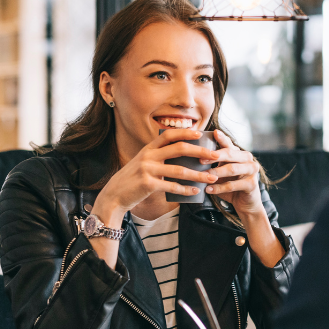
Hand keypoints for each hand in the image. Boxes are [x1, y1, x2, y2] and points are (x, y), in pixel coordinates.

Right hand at [92, 128, 218, 224]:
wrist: (114, 196)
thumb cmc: (133, 180)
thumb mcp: (143, 163)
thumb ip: (158, 158)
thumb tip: (182, 156)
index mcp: (148, 149)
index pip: (169, 135)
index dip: (185, 132)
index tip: (200, 133)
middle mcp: (148, 156)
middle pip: (179, 148)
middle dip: (200, 151)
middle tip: (215, 156)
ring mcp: (147, 169)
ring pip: (179, 169)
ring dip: (198, 174)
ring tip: (212, 177)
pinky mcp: (148, 184)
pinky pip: (172, 186)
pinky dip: (186, 189)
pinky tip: (195, 191)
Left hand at [204, 129, 264, 218]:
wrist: (245, 204)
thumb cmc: (230, 185)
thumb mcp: (221, 172)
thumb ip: (213, 162)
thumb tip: (192, 154)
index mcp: (239, 153)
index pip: (229, 143)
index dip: (221, 138)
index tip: (212, 132)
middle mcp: (248, 159)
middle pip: (230, 154)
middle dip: (214, 156)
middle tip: (200, 160)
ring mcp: (252, 170)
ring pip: (231, 169)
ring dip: (215, 173)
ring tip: (203, 177)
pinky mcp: (252, 184)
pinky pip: (233, 185)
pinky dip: (219, 188)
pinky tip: (208, 189)